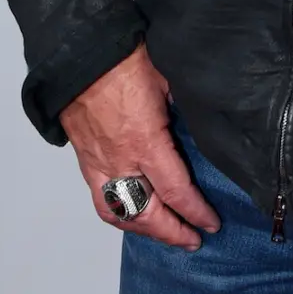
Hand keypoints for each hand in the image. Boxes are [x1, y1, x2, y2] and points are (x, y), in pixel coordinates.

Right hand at [58, 45, 220, 250]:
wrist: (80, 54)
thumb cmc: (125, 60)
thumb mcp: (168, 81)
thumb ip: (184, 110)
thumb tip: (201, 125)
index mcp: (146, 142)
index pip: (176, 191)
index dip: (195, 212)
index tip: (212, 223)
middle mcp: (121, 161)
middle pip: (146, 215)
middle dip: (172, 232)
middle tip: (194, 239)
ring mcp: (99, 164)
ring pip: (120, 214)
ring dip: (145, 230)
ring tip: (165, 234)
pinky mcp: (86, 160)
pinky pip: (101, 200)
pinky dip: (119, 216)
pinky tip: (133, 217)